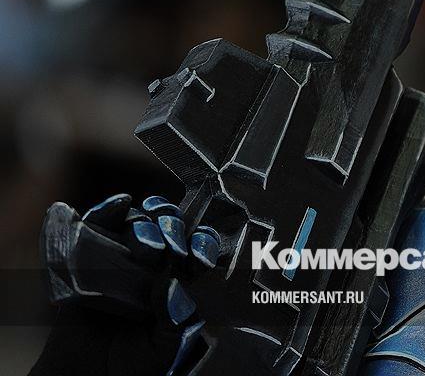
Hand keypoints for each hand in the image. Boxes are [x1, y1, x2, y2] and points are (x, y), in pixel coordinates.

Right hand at [38, 194, 220, 375]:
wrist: (84, 375)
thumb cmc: (131, 364)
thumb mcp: (165, 348)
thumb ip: (176, 320)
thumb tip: (170, 285)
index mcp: (178, 281)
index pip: (198, 252)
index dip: (202, 246)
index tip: (198, 257)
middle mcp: (153, 264)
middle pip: (170, 229)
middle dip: (173, 231)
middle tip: (167, 250)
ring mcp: (121, 257)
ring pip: (139, 222)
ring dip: (147, 223)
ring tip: (146, 246)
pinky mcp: (88, 256)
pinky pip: (100, 224)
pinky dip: (109, 209)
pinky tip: (120, 203)